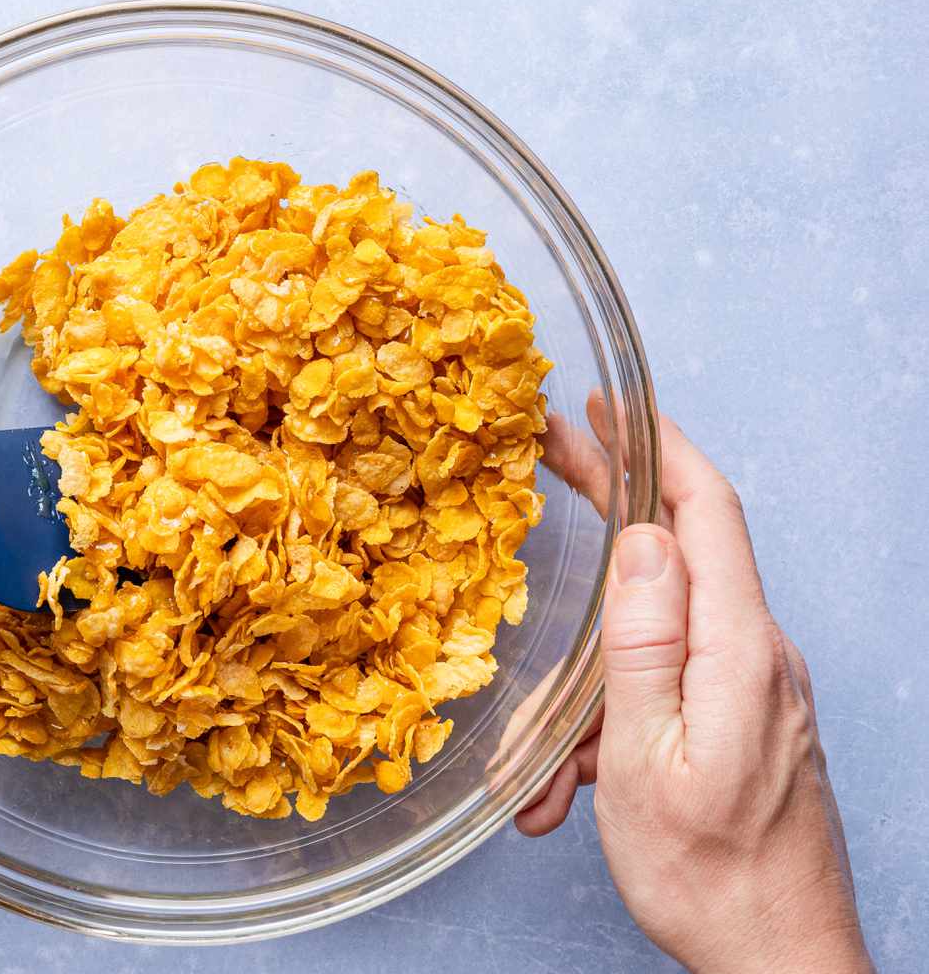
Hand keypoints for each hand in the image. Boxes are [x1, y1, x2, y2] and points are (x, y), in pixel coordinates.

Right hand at [516, 403, 871, 972]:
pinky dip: (609, 728)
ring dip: (586, 695)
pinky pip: (664, 693)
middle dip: (614, 510)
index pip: (706, 514)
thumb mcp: (648, 756)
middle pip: (680, 555)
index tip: (612, 404)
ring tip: (541, 782)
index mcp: (739, 650)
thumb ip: (646, 641)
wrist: (778, 963)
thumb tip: (644, 540)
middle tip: (553, 458)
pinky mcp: (745, 724)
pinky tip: (571, 793)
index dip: (658, 447)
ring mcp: (755, 691)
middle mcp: (758, 657)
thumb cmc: (709, 874)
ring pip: (654, 643)